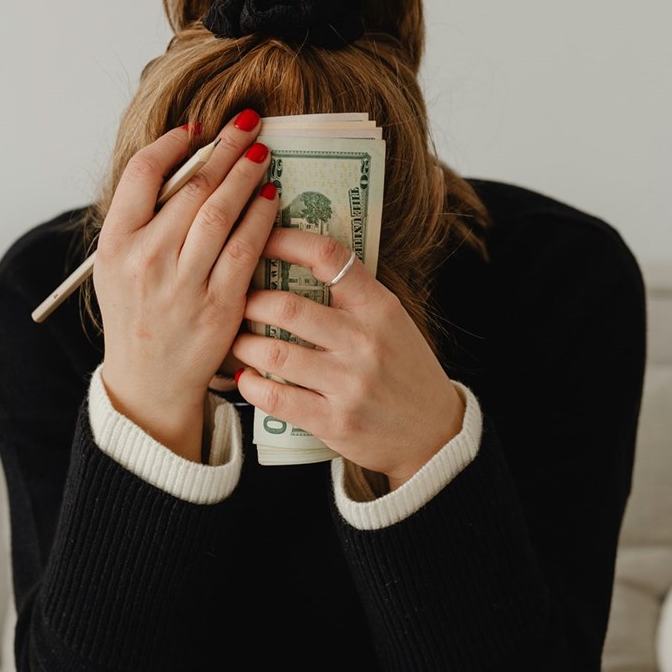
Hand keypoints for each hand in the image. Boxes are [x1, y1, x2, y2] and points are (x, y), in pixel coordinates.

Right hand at [94, 108, 277, 460]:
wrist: (148, 381)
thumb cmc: (136, 314)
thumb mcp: (116, 266)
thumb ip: (140, 219)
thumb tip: (181, 163)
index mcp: (115, 245)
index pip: (141, 174)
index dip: (172, 144)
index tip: (196, 128)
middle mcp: (145, 261)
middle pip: (190, 188)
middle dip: (223, 149)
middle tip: (247, 124)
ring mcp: (183, 284)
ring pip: (219, 212)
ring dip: (245, 175)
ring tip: (260, 153)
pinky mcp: (219, 305)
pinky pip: (245, 249)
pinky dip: (261, 217)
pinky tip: (271, 197)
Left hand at [231, 229, 464, 489]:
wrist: (435, 432)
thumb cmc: (406, 370)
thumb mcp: (392, 322)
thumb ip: (351, 297)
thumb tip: (292, 262)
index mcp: (379, 307)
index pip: (328, 256)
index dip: (286, 241)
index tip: (259, 238)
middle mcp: (365, 341)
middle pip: (288, 306)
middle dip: (250, 301)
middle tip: (236, 301)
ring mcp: (350, 384)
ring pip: (274, 354)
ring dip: (244, 344)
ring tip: (237, 340)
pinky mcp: (335, 421)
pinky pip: (277, 399)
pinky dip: (250, 386)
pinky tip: (244, 378)